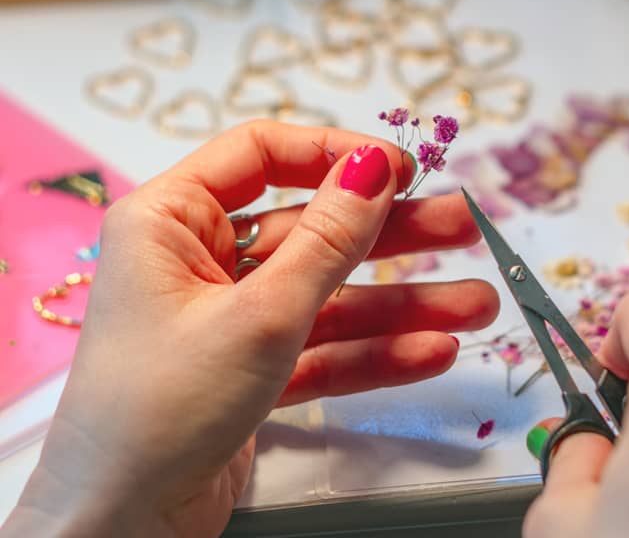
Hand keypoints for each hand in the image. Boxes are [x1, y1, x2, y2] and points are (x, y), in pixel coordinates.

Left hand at [2, 121, 498, 537]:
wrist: (124, 528)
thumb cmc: (162, 408)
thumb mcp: (258, 315)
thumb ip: (325, 240)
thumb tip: (374, 165)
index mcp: (171, 220)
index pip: (261, 155)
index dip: (335, 155)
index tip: (402, 168)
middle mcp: (199, 260)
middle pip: (311, 230)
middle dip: (391, 236)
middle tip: (462, 227)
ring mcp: (231, 317)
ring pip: (327, 296)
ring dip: (401, 305)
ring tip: (477, 305)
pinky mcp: (253, 368)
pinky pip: (322, 347)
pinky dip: (374, 353)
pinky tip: (433, 352)